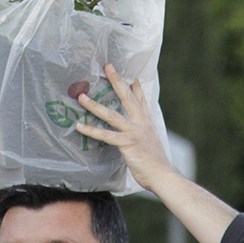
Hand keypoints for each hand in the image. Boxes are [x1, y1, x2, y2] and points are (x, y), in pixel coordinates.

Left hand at [76, 63, 174, 193]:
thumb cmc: (156, 165)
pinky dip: (91, 131)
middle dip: (117, 81)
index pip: (141, 101)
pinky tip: (79, 126)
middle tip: (108, 66)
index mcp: (147, 124)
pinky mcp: (127, 143)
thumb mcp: (150, 145)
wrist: (163, 175)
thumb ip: (142, 138)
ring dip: (94, 105)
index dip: (137, 88)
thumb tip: (137, 139)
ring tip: (81, 97)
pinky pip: (106, 135)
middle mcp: (141, 123)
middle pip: (127, 98)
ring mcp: (134, 132)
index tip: (132, 76)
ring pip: (111, 115)